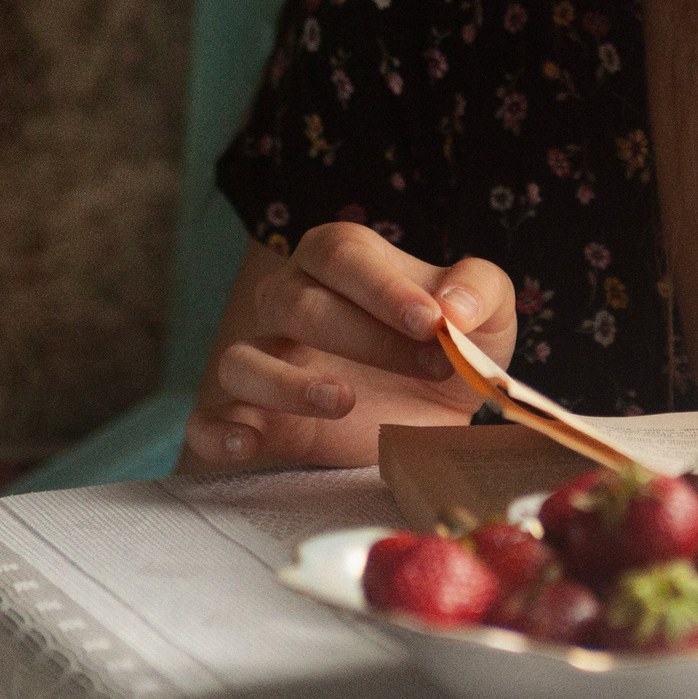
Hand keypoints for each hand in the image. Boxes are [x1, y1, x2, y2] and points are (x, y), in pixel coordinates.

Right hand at [179, 222, 516, 471]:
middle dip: (367, 337)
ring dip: (286, 381)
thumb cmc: (450, 347)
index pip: (340, 253)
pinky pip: (208, 421)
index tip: (431, 321)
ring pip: (240, 359)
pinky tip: (249, 445)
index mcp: (339, 262)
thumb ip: (481, 290)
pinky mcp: (256, 421)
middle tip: (433, 366)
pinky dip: (218, 431)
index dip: (382, 286)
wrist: (437, 415)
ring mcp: (268, 363)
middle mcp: (291, 304)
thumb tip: (453, 306)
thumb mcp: (488, 314)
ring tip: (343, 401)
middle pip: (296, 303)